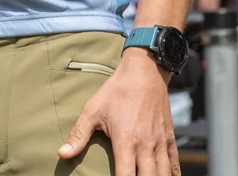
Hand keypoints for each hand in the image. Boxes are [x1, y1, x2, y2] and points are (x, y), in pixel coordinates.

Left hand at [59, 49, 178, 175]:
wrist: (144, 71)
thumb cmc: (117, 91)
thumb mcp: (93, 110)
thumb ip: (79, 134)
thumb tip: (62, 153)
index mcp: (126, 142)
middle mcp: (146, 146)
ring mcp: (160, 142)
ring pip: (163, 174)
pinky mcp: (169, 137)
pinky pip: (175, 163)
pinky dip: (173, 174)